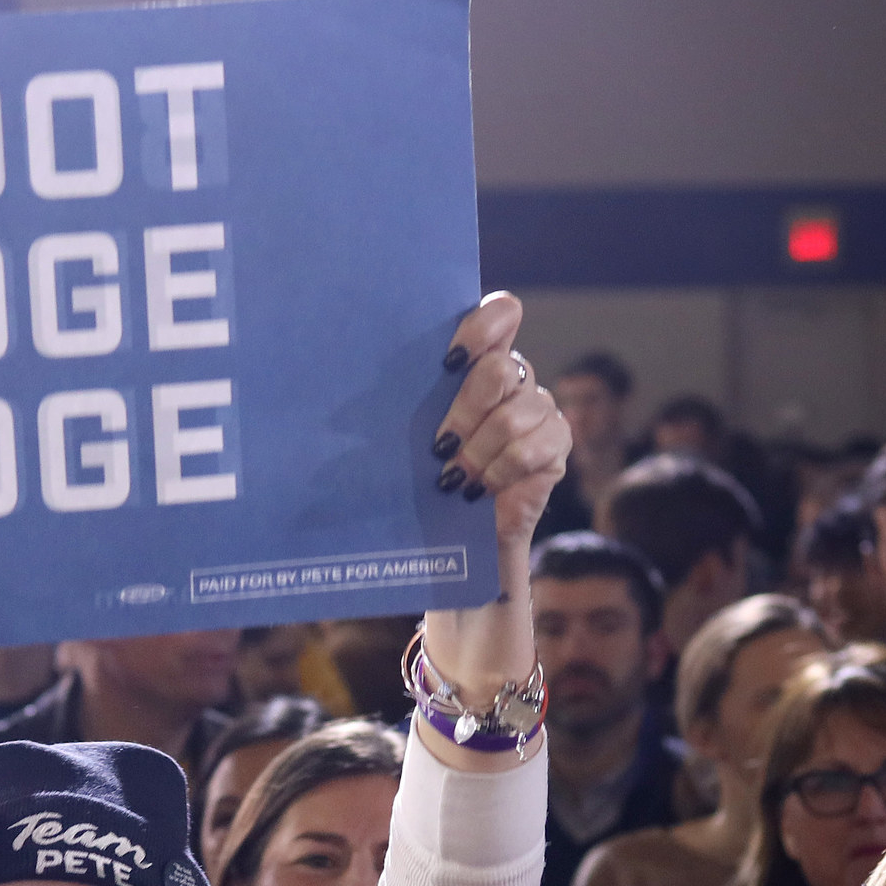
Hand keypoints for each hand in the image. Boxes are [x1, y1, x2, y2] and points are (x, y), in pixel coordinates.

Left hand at [421, 293, 566, 701]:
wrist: (448, 571)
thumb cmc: (411, 505)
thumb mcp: (394, 456)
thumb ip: (387, 416)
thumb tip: (332, 390)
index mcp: (469, 370)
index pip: (499, 315)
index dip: (483, 322)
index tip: (449, 357)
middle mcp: (509, 386)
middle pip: (505, 364)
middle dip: (467, 404)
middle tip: (439, 447)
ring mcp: (536, 418)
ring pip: (525, 405)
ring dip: (485, 446)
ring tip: (457, 481)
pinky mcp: (554, 454)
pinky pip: (545, 443)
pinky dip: (509, 467)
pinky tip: (484, 492)